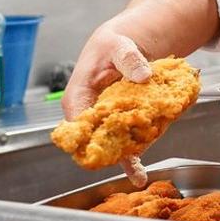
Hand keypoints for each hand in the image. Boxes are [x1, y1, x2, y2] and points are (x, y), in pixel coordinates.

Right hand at [62, 24, 152, 187]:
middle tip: (129, 162)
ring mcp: (106, 123)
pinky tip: (139, 175)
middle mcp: (89, 116)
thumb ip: (129, 59)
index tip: (105, 148)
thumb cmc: (111, 46)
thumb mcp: (119, 46)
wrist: (124, 46)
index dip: (89, 139)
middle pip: (96, 141)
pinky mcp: (122, 125)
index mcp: (78, 99)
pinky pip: (127, 144)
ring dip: (126, 158)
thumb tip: (142, 76)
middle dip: (111, 153)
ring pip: (113, 146)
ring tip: (137, 174)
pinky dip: (133, 158)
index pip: (77, 126)